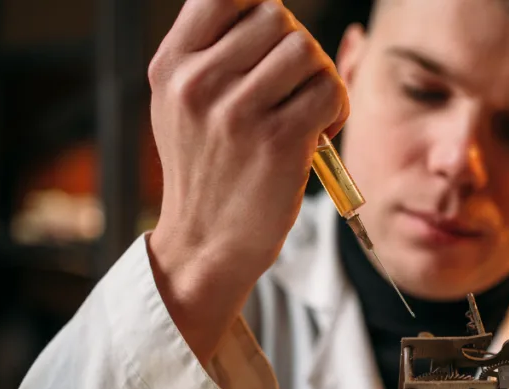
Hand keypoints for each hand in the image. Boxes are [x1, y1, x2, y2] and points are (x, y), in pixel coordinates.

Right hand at [146, 0, 348, 361]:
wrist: (207, 244)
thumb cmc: (207, 171)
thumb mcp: (184, 104)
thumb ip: (211, 54)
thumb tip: (270, 8)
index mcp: (172, 66)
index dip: (259, 8)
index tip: (269, 41)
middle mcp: (198, 83)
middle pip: (277, 18)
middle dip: (298, 50)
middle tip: (293, 89)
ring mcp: (237, 113)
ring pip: (307, 51)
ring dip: (320, 79)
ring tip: (307, 113)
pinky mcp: (278, 142)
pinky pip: (329, 91)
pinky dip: (336, 109)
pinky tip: (318, 134)